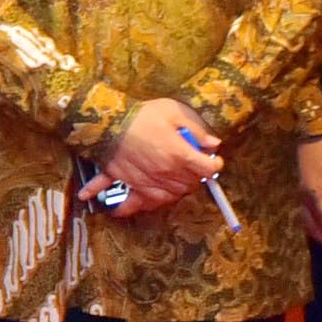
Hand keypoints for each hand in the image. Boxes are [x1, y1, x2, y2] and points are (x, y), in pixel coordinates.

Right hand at [95, 98, 223, 215]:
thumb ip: (195, 129)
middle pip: (190, 184)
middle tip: (193, 166)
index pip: (209, 169)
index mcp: (180, 155)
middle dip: (196, 176)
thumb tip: (213, 143)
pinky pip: (133, 200)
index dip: (214, 164)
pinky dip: (130, 206)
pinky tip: (122, 209)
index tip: (212, 160)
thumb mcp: (172, 112)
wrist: (107, 121)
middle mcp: (166, 173)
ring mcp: (147, 181)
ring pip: (169, 196)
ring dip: (175, 190)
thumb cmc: (139, 115)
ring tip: (174, 181)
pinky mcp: (129, 182)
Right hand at [296, 133, 321, 252]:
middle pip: (312, 223)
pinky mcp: (301, 189)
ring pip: (305, 219)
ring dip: (316, 233)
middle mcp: (304, 195)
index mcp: (315, 192)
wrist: (310, 133)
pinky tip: (319, 226)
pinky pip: (304, 212)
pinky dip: (311, 223)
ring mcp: (300, 192)